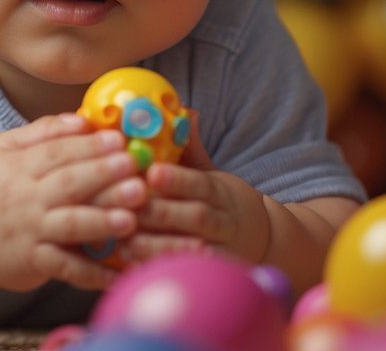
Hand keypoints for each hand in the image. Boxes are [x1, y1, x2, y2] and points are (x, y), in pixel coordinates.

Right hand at [0, 113, 146, 292]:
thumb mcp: (4, 147)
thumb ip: (43, 131)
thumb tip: (82, 118)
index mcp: (20, 166)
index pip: (57, 153)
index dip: (88, 146)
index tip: (119, 139)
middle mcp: (26, 198)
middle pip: (68, 184)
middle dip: (102, 176)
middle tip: (133, 169)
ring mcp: (31, 232)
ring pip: (70, 225)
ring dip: (101, 221)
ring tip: (131, 218)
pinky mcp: (34, 262)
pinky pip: (66, 267)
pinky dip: (92, 273)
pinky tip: (118, 274)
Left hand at [123, 111, 270, 264]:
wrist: (259, 236)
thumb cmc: (217, 198)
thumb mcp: (208, 170)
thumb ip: (191, 146)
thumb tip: (183, 109)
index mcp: (218, 191)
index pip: (199, 183)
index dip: (176, 179)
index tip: (151, 173)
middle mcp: (222, 221)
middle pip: (195, 217)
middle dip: (162, 213)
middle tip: (130, 208)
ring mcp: (219, 250)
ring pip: (191, 249)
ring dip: (157, 247)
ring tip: (125, 244)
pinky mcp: (211, 274)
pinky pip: (188, 275)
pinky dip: (164, 273)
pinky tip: (137, 272)